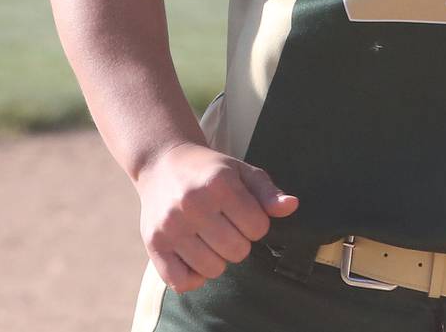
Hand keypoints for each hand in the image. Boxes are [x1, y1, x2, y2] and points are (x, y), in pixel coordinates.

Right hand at [134, 141, 298, 292]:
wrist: (163, 163)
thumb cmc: (210, 170)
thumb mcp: (242, 171)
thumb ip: (268, 191)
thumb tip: (292, 206)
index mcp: (220, 184)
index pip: (257, 227)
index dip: (258, 225)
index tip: (246, 217)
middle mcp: (193, 205)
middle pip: (237, 251)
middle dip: (240, 243)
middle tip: (229, 229)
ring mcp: (171, 227)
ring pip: (212, 269)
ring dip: (219, 260)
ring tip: (212, 241)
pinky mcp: (153, 244)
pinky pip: (180, 282)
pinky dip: (194, 278)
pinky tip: (196, 258)